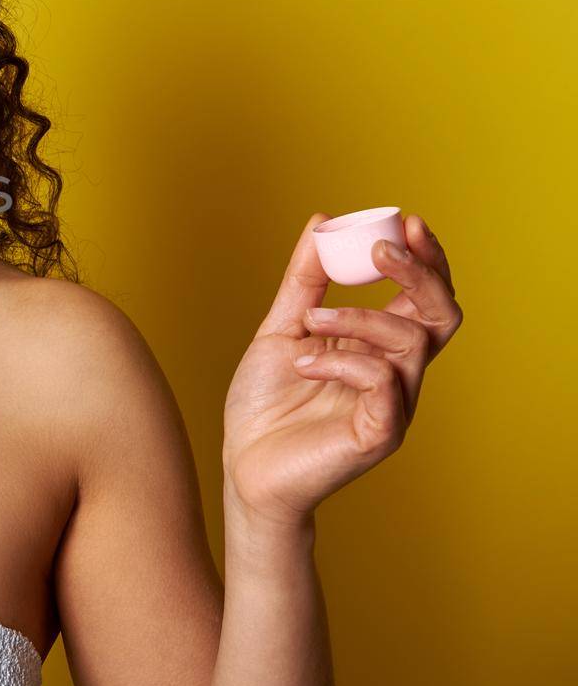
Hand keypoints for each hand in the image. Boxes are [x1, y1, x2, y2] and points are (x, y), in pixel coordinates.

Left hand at [221, 212, 463, 526]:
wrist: (243, 464)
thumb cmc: (265, 402)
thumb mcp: (282, 327)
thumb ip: (305, 280)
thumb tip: (322, 222)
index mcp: (380, 347)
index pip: (425, 297)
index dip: (428, 259)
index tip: (409, 221)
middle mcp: (397, 373)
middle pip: (442, 315)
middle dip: (421, 274)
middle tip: (384, 250)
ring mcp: (394, 404)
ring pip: (410, 341)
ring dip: (357, 317)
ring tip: (307, 323)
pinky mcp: (381, 433)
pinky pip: (384, 381)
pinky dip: (342, 360)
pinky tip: (303, 364)